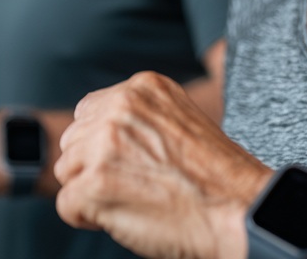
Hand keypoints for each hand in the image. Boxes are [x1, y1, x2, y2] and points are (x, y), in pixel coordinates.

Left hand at [54, 72, 271, 258]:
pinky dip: (88, 219)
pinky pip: (67, 205)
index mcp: (143, 88)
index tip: (132, 164)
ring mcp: (105, 144)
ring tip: (134, 201)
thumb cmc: (217, 179)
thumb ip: (141, 118)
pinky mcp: (95, 183)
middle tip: (135, 187)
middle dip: (93, 168)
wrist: (240, 212)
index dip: (103, 145)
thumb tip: (98, 132)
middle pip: (73, 140)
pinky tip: (125, 219)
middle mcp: (120, 107)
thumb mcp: (181, 121)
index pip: (90, 112)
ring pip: (66, 171)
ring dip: (90, 193)